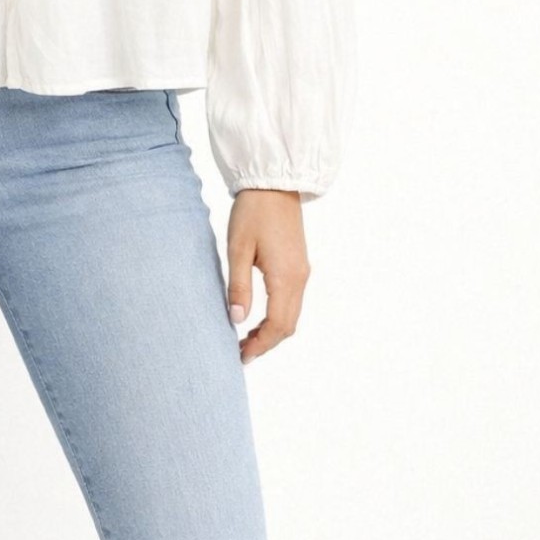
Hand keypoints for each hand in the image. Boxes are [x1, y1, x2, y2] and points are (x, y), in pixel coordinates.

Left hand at [226, 189, 309, 363]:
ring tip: (246, 339)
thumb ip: (238, 286)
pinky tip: (259, 317)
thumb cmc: (253, 212)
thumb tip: (237, 320)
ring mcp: (302, 271)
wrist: (274, 183)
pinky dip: (278, 317)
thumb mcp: (238, 248)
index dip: (260, 345)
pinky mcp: (299, 264)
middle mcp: (300, 278)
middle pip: (288, 326)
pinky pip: (292, 301)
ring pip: (292, 315)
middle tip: (241, 353)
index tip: (241, 356)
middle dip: (266, 343)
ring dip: (272, 331)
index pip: (277, 325)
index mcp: (286, 277)